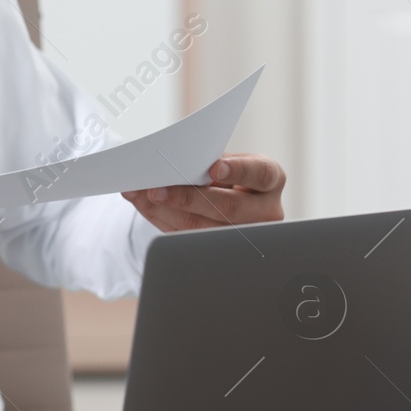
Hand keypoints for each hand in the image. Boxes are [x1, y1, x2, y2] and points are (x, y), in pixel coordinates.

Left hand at [122, 153, 285, 232]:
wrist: (227, 193)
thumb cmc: (226, 172)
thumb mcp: (226, 161)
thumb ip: (207, 161)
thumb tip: (171, 164)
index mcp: (271, 179)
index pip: (261, 174)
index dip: (238, 171)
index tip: (213, 167)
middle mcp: (266, 210)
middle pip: (228, 207)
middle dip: (187, 198)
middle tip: (156, 189)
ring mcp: (245, 234)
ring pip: (203, 228)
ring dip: (164, 210)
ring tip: (139, 194)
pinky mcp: (220, 248)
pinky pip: (186, 236)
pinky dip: (159, 218)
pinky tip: (142, 204)